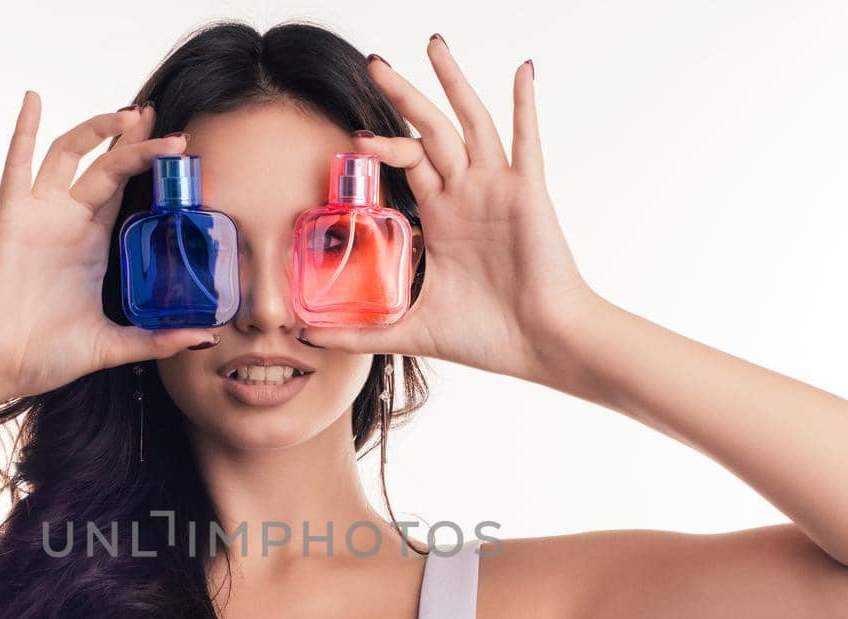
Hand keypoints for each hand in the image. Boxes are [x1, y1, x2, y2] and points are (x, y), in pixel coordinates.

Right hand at [0, 92, 221, 399]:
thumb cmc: (45, 355)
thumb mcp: (113, 345)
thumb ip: (157, 339)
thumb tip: (207, 336)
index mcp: (94, 244)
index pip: (127, 192)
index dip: (150, 167)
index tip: (180, 148)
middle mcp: (70, 222)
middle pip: (107, 166)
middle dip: (135, 142)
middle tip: (163, 121)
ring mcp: (41, 215)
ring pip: (70, 155)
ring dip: (98, 131)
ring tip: (131, 115)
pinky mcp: (12, 218)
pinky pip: (17, 165)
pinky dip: (24, 130)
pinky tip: (33, 99)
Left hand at [296, 39, 602, 384]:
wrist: (540, 346)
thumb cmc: (489, 337)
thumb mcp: (410, 331)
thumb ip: (359, 332)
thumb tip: (307, 335)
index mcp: (443, 218)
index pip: (407, 164)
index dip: (380, 147)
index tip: (350, 140)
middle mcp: (468, 196)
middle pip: (430, 131)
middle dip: (403, 97)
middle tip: (374, 64)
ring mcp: (497, 191)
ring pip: (470, 123)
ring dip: (451, 83)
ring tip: (433, 44)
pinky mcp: (526, 195)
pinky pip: (526, 141)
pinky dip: (525, 104)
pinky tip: (522, 71)